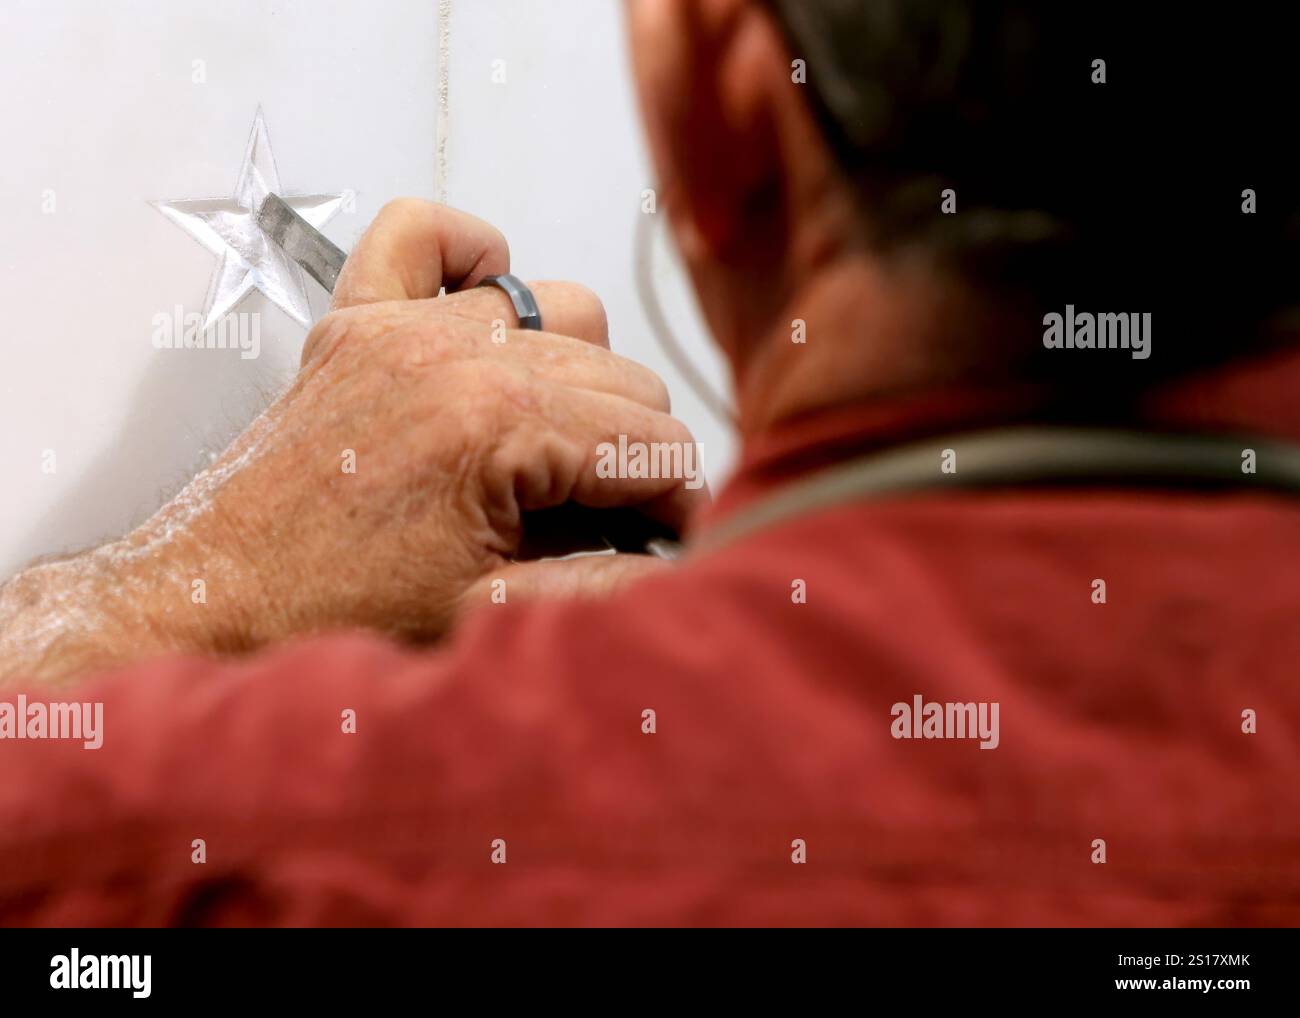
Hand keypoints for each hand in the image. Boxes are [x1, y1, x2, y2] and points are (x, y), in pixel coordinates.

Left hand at [0, 200, 707, 684]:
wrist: (216, 608)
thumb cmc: (334, 620)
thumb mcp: (493, 613)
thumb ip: (603, 575)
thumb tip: (668, 550)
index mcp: (493, 426)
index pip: (653, 443)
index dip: (675, 500)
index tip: (667, 535)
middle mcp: (453, 355)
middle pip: (623, 379)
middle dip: (632, 452)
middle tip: (608, 513)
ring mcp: (403, 328)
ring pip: (562, 309)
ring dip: (578, 373)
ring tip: (553, 441)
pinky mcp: (357, 323)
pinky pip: (426, 233)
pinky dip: (470, 259)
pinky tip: (487, 313)